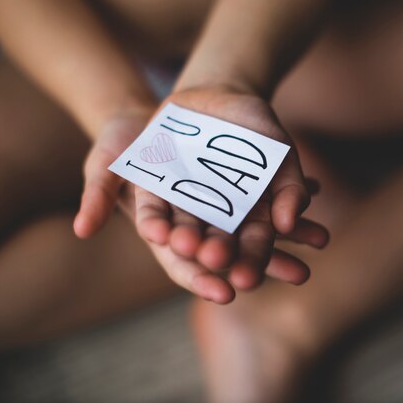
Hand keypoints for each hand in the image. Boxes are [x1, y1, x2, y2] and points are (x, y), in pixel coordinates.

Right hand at [73, 87, 327, 302]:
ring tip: (320, 241)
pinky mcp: (245, 182)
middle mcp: (202, 223)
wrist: (155, 110)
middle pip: (232, 252)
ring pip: (260, 226)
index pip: (185, 265)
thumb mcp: (106, 161)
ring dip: (290, 235)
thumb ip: (99, 193)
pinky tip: (318, 193)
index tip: (225, 292)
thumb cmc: (124, 140)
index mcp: (170, 230)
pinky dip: (293, 196)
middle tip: (288, 275)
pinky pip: (271, 193)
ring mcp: (226, 202)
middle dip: (256, 264)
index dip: (203, 279)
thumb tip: (82, 228)